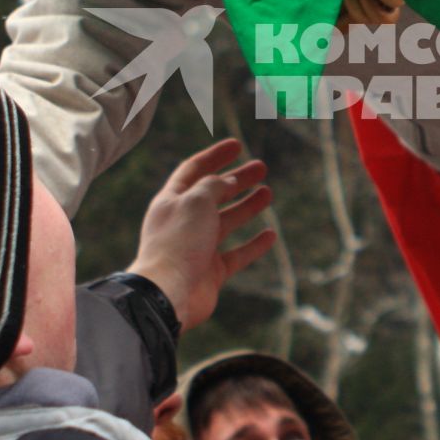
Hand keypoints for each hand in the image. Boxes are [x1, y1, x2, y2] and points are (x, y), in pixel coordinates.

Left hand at [129, 139, 276, 330]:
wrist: (168, 294)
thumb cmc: (178, 243)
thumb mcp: (196, 201)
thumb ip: (214, 186)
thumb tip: (228, 181)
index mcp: (172, 201)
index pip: (194, 171)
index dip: (214, 156)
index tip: (236, 145)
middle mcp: (184, 222)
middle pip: (213, 194)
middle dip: (237, 180)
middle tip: (261, 167)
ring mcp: (197, 248)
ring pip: (226, 221)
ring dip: (247, 207)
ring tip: (268, 193)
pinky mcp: (210, 272)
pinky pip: (236, 254)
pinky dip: (254, 245)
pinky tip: (271, 235)